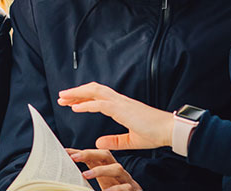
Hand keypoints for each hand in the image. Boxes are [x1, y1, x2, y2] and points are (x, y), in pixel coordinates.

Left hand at [57, 82, 174, 149]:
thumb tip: (99, 140)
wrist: (168, 131)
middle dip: (76, 92)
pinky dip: (86, 104)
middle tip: (62, 96)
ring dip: (78, 94)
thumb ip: (115, 140)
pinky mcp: (123, 109)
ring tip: (64, 97)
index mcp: (122, 106)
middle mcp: (120, 101)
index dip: (83, 98)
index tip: (71, 102)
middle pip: (94, 90)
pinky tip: (75, 107)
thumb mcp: (130, 141)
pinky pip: (100, 104)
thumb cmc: (154, 134)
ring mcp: (121, 103)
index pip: (99, 97)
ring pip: (95, 92)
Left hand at [67, 149, 141, 190]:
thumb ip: (88, 176)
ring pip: (117, 169)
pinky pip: (125, 187)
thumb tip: (67, 173)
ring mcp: (126, 180)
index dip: (81, 152)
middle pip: (106, 155)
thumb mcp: (101, 183)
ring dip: (100, 171)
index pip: (94, 156)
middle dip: (89, 153)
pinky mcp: (133, 190)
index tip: (66, 152)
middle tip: (74, 158)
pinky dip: (115, 189)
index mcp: (108, 168)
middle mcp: (117, 171)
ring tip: (85, 175)